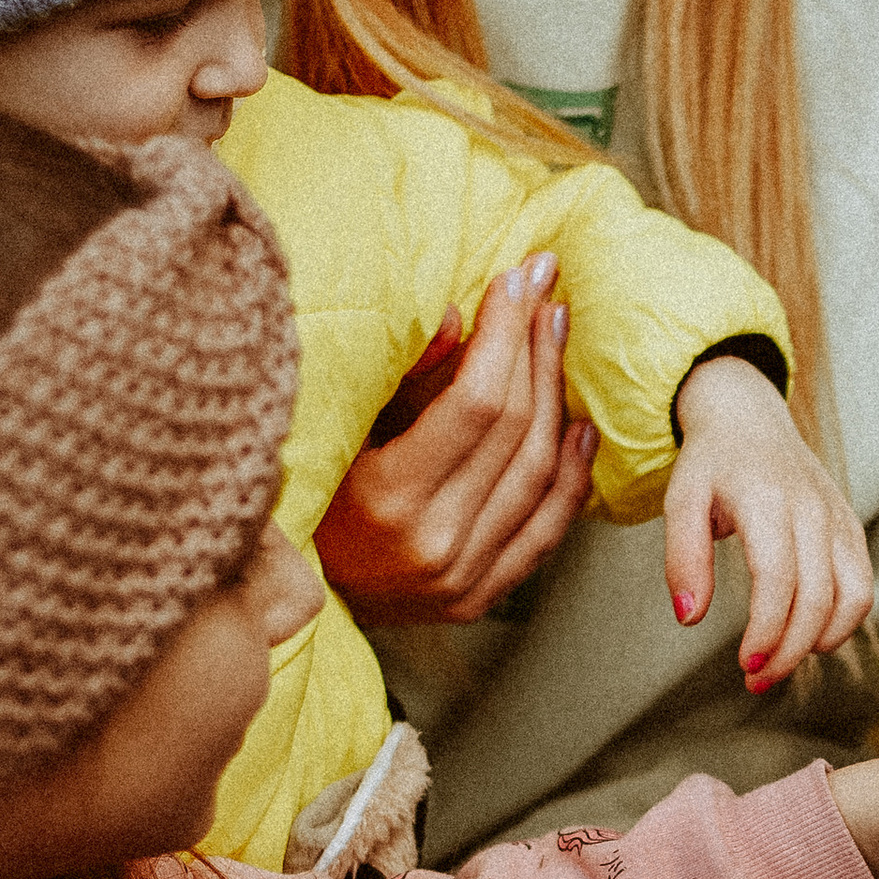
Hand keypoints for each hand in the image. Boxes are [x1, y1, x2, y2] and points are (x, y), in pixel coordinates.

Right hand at [313, 257, 594, 625]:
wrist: (297, 596)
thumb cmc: (304, 496)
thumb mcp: (333, 429)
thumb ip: (399, 378)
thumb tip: (458, 315)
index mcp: (389, 498)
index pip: (475, 403)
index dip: (504, 334)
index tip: (516, 280)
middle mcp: (434, 545)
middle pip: (516, 433)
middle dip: (535, 351)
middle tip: (546, 294)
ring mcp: (463, 579)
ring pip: (539, 476)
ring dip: (557, 400)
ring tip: (558, 339)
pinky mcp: (480, 598)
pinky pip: (546, 531)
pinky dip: (572, 476)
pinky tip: (580, 428)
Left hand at [667, 355, 873, 688]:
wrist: (749, 415)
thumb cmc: (711, 463)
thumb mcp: (680, 501)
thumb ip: (683, 558)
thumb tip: (689, 617)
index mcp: (767, 499)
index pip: (779, 580)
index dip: (767, 631)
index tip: (746, 665)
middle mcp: (811, 508)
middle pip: (817, 598)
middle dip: (788, 651)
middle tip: (756, 679)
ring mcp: (837, 517)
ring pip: (851, 596)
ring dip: (822, 641)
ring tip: (784, 661)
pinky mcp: (850, 526)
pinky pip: (862, 585)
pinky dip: (844, 621)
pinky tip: (811, 638)